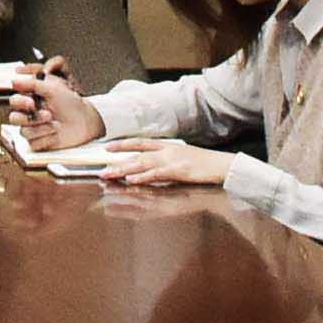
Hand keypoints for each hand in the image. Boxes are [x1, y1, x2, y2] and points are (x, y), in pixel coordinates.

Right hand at [4, 64, 101, 150]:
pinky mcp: (38, 142)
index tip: (32, 102)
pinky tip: (56, 135)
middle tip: (48, 115)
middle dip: (31, 118)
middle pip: (14, 118)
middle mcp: (30, 114)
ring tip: (57, 125)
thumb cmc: (70, 103)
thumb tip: (13, 82)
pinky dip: (46, 139)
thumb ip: (32, 84)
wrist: (84, 122)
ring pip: (24, 132)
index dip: (20, 102)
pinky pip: (33, 144)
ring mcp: (33, 129)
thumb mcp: (53, 89)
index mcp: (30, 100)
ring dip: (42, 128)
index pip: (15, 101)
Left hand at [102, 137, 235, 189]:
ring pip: (142, 165)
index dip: (123, 145)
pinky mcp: (179, 171)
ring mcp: (172, 160)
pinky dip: (143, 177)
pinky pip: (157, 174)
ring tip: (109, 176)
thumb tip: (149, 164)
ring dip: (124, 171)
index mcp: (167, 146)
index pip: (140, 142)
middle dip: (117, 163)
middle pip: (137, 155)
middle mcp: (167, 151)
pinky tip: (131, 180)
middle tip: (101, 170)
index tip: (107, 148)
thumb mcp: (181, 156)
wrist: (222, 165)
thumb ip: (164, 158)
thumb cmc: (203, 163)